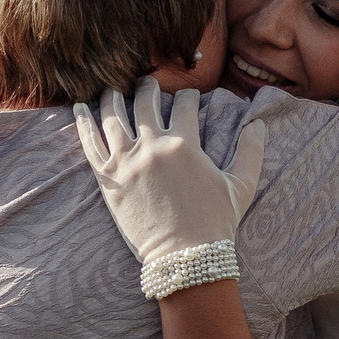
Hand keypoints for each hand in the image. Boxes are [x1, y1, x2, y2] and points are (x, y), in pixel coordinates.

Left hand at [73, 78, 265, 266]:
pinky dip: (82, 122)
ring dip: (112, 97)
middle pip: (145, 104)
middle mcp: (152, 147)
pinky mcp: (107, 178)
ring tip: (112, 87)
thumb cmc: (215, 222)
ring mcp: (126, 161)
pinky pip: (89, 143)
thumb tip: (259, 124)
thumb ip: (251, 152)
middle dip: (148, 88)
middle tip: (147, 82)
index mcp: (184, 144)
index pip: (184, 106)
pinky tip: (78, 107)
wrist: (184, 256)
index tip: (188, 95)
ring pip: (113, 116)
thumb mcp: (241, 186)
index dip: (189, 96)